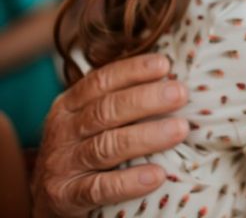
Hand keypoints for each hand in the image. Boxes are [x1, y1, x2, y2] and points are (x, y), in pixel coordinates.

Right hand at [32, 53, 188, 216]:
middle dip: (146, 99)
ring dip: (146, 136)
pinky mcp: (65, 197)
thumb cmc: (83, 150)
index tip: (164, 64)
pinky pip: (100, 188)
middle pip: (106, 110)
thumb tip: (172, 83)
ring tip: (180, 129)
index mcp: (69, 106)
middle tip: (180, 94)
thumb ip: (120, 103)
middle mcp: (63, 131)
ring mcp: (62, 165)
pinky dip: (129, 182)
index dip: (132, 71)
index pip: (101, 81)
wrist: (48, 199)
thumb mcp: (90, 121)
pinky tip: (157, 175)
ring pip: (106, 147)